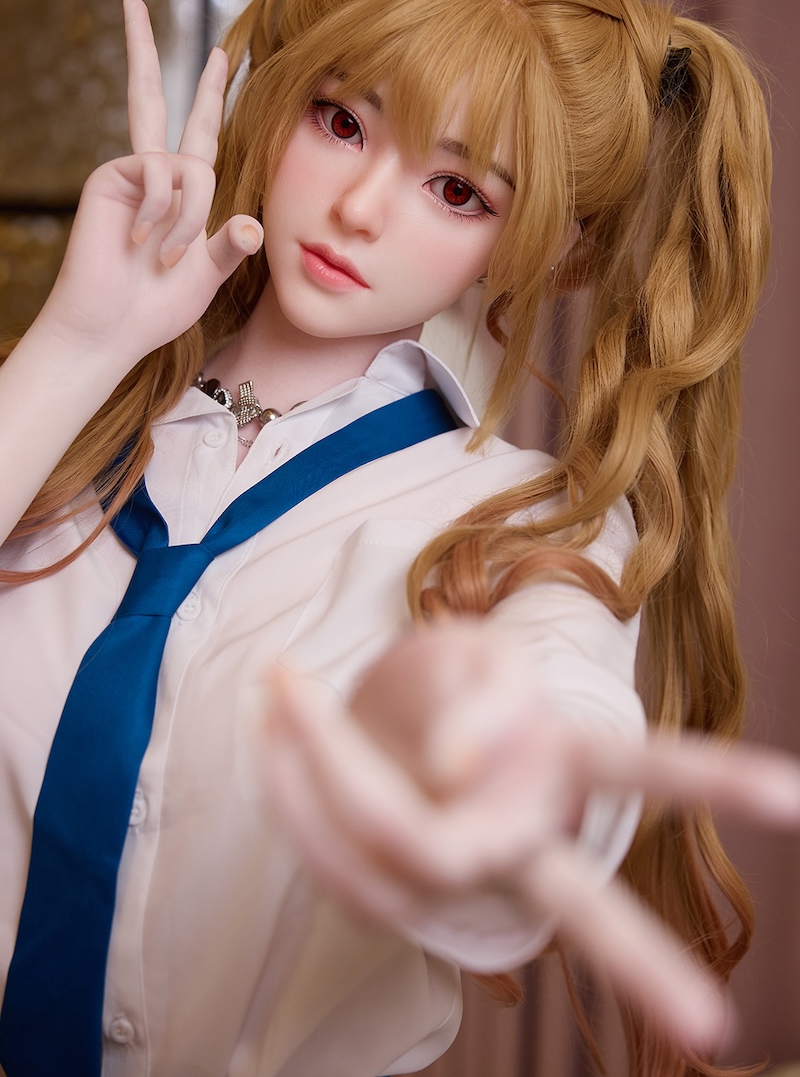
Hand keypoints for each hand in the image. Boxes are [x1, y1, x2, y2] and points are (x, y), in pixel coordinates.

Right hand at [38, 0, 262, 372]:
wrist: (113, 326)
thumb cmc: (157, 306)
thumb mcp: (207, 275)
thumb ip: (230, 246)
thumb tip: (251, 225)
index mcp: (184, 192)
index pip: (201, 133)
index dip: (210, 95)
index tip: (218, 54)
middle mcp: (156, 173)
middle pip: (154, 100)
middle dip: (145, 52)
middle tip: (133, 3)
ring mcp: (132, 173)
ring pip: (189, 164)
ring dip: (188, 217)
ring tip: (166, 257)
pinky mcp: (112, 176)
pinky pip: (162, 174)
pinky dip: (163, 214)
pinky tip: (141, 244)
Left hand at [263, 622, 799, 1055]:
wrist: (397, 717)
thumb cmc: (455, 684)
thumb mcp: (478, 656)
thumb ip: (483, 693)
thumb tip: (450, 768)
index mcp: (565, 766)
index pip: (649, 768)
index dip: (716, 776)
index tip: (787, 793)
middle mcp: (523, 836)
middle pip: (587, 911)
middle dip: (645, 961)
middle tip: (715, 1029)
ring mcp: (456, 870)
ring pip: (423, 866)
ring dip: (334, 775)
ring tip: (280, 692)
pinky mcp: (387, 884)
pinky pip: (342, 850)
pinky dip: (296, 793)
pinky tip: (270, 733)